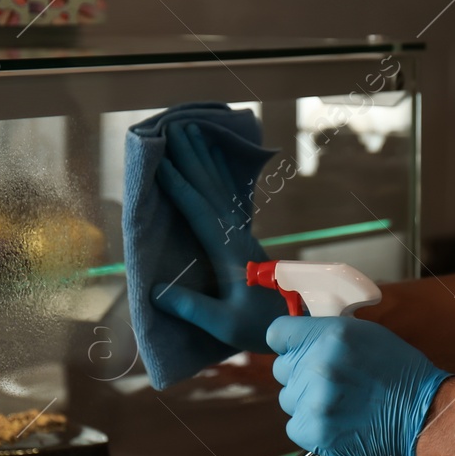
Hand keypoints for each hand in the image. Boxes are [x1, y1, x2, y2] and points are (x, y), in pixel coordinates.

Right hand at [151, 123, 285, 351]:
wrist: (300, 323)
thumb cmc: (262, 327)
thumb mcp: (225, 325)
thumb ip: (192, 308)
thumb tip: (153, 291)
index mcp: (230, 253)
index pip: (201, 212)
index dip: (180, 188)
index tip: (162, 163)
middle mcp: (237, 236)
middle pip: (212, 189)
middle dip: (192, 158)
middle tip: (175, 128)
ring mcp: (243, 234)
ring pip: (222, 188)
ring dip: (205, 158)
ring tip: (192, 131)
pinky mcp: (245, 237)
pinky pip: (230, 196)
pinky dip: (220, 173)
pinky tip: (215, 158)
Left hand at [268, 314, 450, 455]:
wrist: (423, 414)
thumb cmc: (398, 371)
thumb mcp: (365, 334)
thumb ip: (326, 334)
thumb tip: (300, 339)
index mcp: (331, 335)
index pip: (277, 332)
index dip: (289, 341)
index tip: (299, 348)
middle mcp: (317, 366)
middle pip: (281, 367)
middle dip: (301, 371)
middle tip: (330, 379)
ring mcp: (314, 402)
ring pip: (288, 397)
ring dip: (307, 400)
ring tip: (338, 402)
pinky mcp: (314, 432)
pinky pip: (294, 425)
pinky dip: (312, 425)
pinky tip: (337, 420)